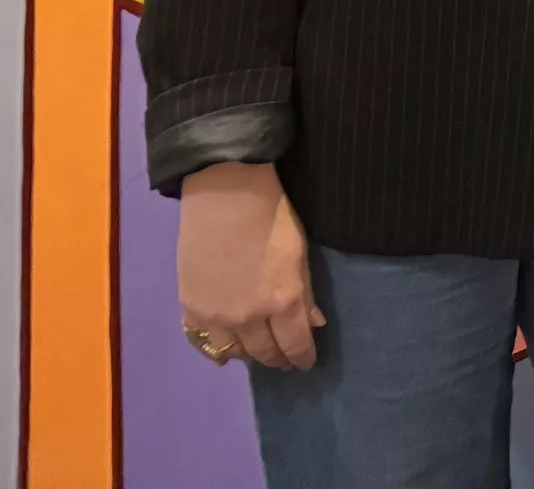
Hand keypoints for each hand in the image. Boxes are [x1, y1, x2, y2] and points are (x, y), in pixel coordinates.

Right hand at [179, 162, 325, 370]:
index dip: (303, 357)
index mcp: (283, 302)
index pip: (296, 344)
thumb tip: (314, 324)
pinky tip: (225, 353)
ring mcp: (217, 317)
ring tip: (258, 352)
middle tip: (285, 359)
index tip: (306, 363)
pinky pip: (204, 344)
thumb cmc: (273, 219)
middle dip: (279, 358)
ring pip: (236, 353)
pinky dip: (217, 351)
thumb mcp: (300, 254)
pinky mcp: (190, 309)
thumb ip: (306, 293)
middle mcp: (250, 318)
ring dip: (250, 355)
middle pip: (266, 352)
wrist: (224, 198)